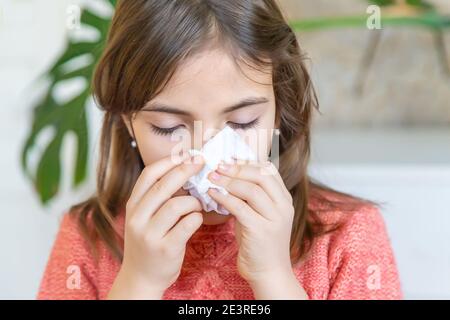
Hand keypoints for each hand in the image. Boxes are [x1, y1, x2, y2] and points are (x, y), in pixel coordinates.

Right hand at [108, 153, 204, 298]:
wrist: (141, 278)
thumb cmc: (148, 243)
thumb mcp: (143, 218)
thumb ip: (156, 198)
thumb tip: (183, 171)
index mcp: (133, 206)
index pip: (149, 175)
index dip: (169, 161)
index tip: (186, 154)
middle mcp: (138, 218)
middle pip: (164, 186)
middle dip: (185, 170)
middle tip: (201, 163)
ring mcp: (150, 234)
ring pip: (177, 205)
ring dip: (194, 201)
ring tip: (199, 204)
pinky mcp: (166, 248)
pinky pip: (188, 224)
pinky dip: (197, 218)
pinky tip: (198, 219)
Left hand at [207, 160, 295, 285]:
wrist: (268, 273)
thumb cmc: (259, 243)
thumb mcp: (258, 214)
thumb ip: (249, 196)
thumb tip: (228, 174)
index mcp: (284, 199)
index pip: (269, 170)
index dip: (247, 161)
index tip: (228, 158)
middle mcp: (283, 206)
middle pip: (261, 175)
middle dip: (237, 167)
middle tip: (218, 165)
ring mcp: (274, 218)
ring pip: (252, 189)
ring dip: (228, 180)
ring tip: (211, 177)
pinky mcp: (261, 231)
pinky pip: (240, 207)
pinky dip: (223, 197)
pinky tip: (211, 193)